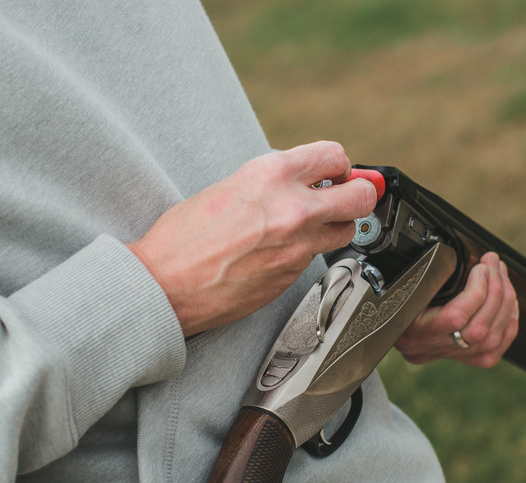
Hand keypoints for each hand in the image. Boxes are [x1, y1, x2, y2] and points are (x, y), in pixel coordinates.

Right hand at [127, 142, 376, 335]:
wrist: (165, 283)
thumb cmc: (183, 237)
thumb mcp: (230, 186)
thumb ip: (272, 182)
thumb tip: (303, 182)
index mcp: (272, 175)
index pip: (334, 156)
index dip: (338, 165)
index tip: (335, 172)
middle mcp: (293, 208)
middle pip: (360, 196)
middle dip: (357, 194)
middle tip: (343, 197)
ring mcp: (297, 247)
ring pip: (346, 232)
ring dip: (336, 226)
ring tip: (312, 226)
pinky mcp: (293, 277)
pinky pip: (314, 259)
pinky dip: (304, 253)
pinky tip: (276, 253)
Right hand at [394, 252, 518, 367]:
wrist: (380, 324)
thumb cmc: (391, 294)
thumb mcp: (403, 282)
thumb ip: (431, 275)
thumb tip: (470, 260)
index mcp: (411, 330)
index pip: (456, 318)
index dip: (477, 290)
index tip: (481, 265)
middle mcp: (429, 348)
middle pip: (479, 330)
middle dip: (496, 291)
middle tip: (494, 263)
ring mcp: (447, 356)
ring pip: (491, 340)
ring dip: (504, 302)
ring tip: (502, 275)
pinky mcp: (462, 360)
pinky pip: (495, 349)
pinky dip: (508, 323)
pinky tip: (509, 303)